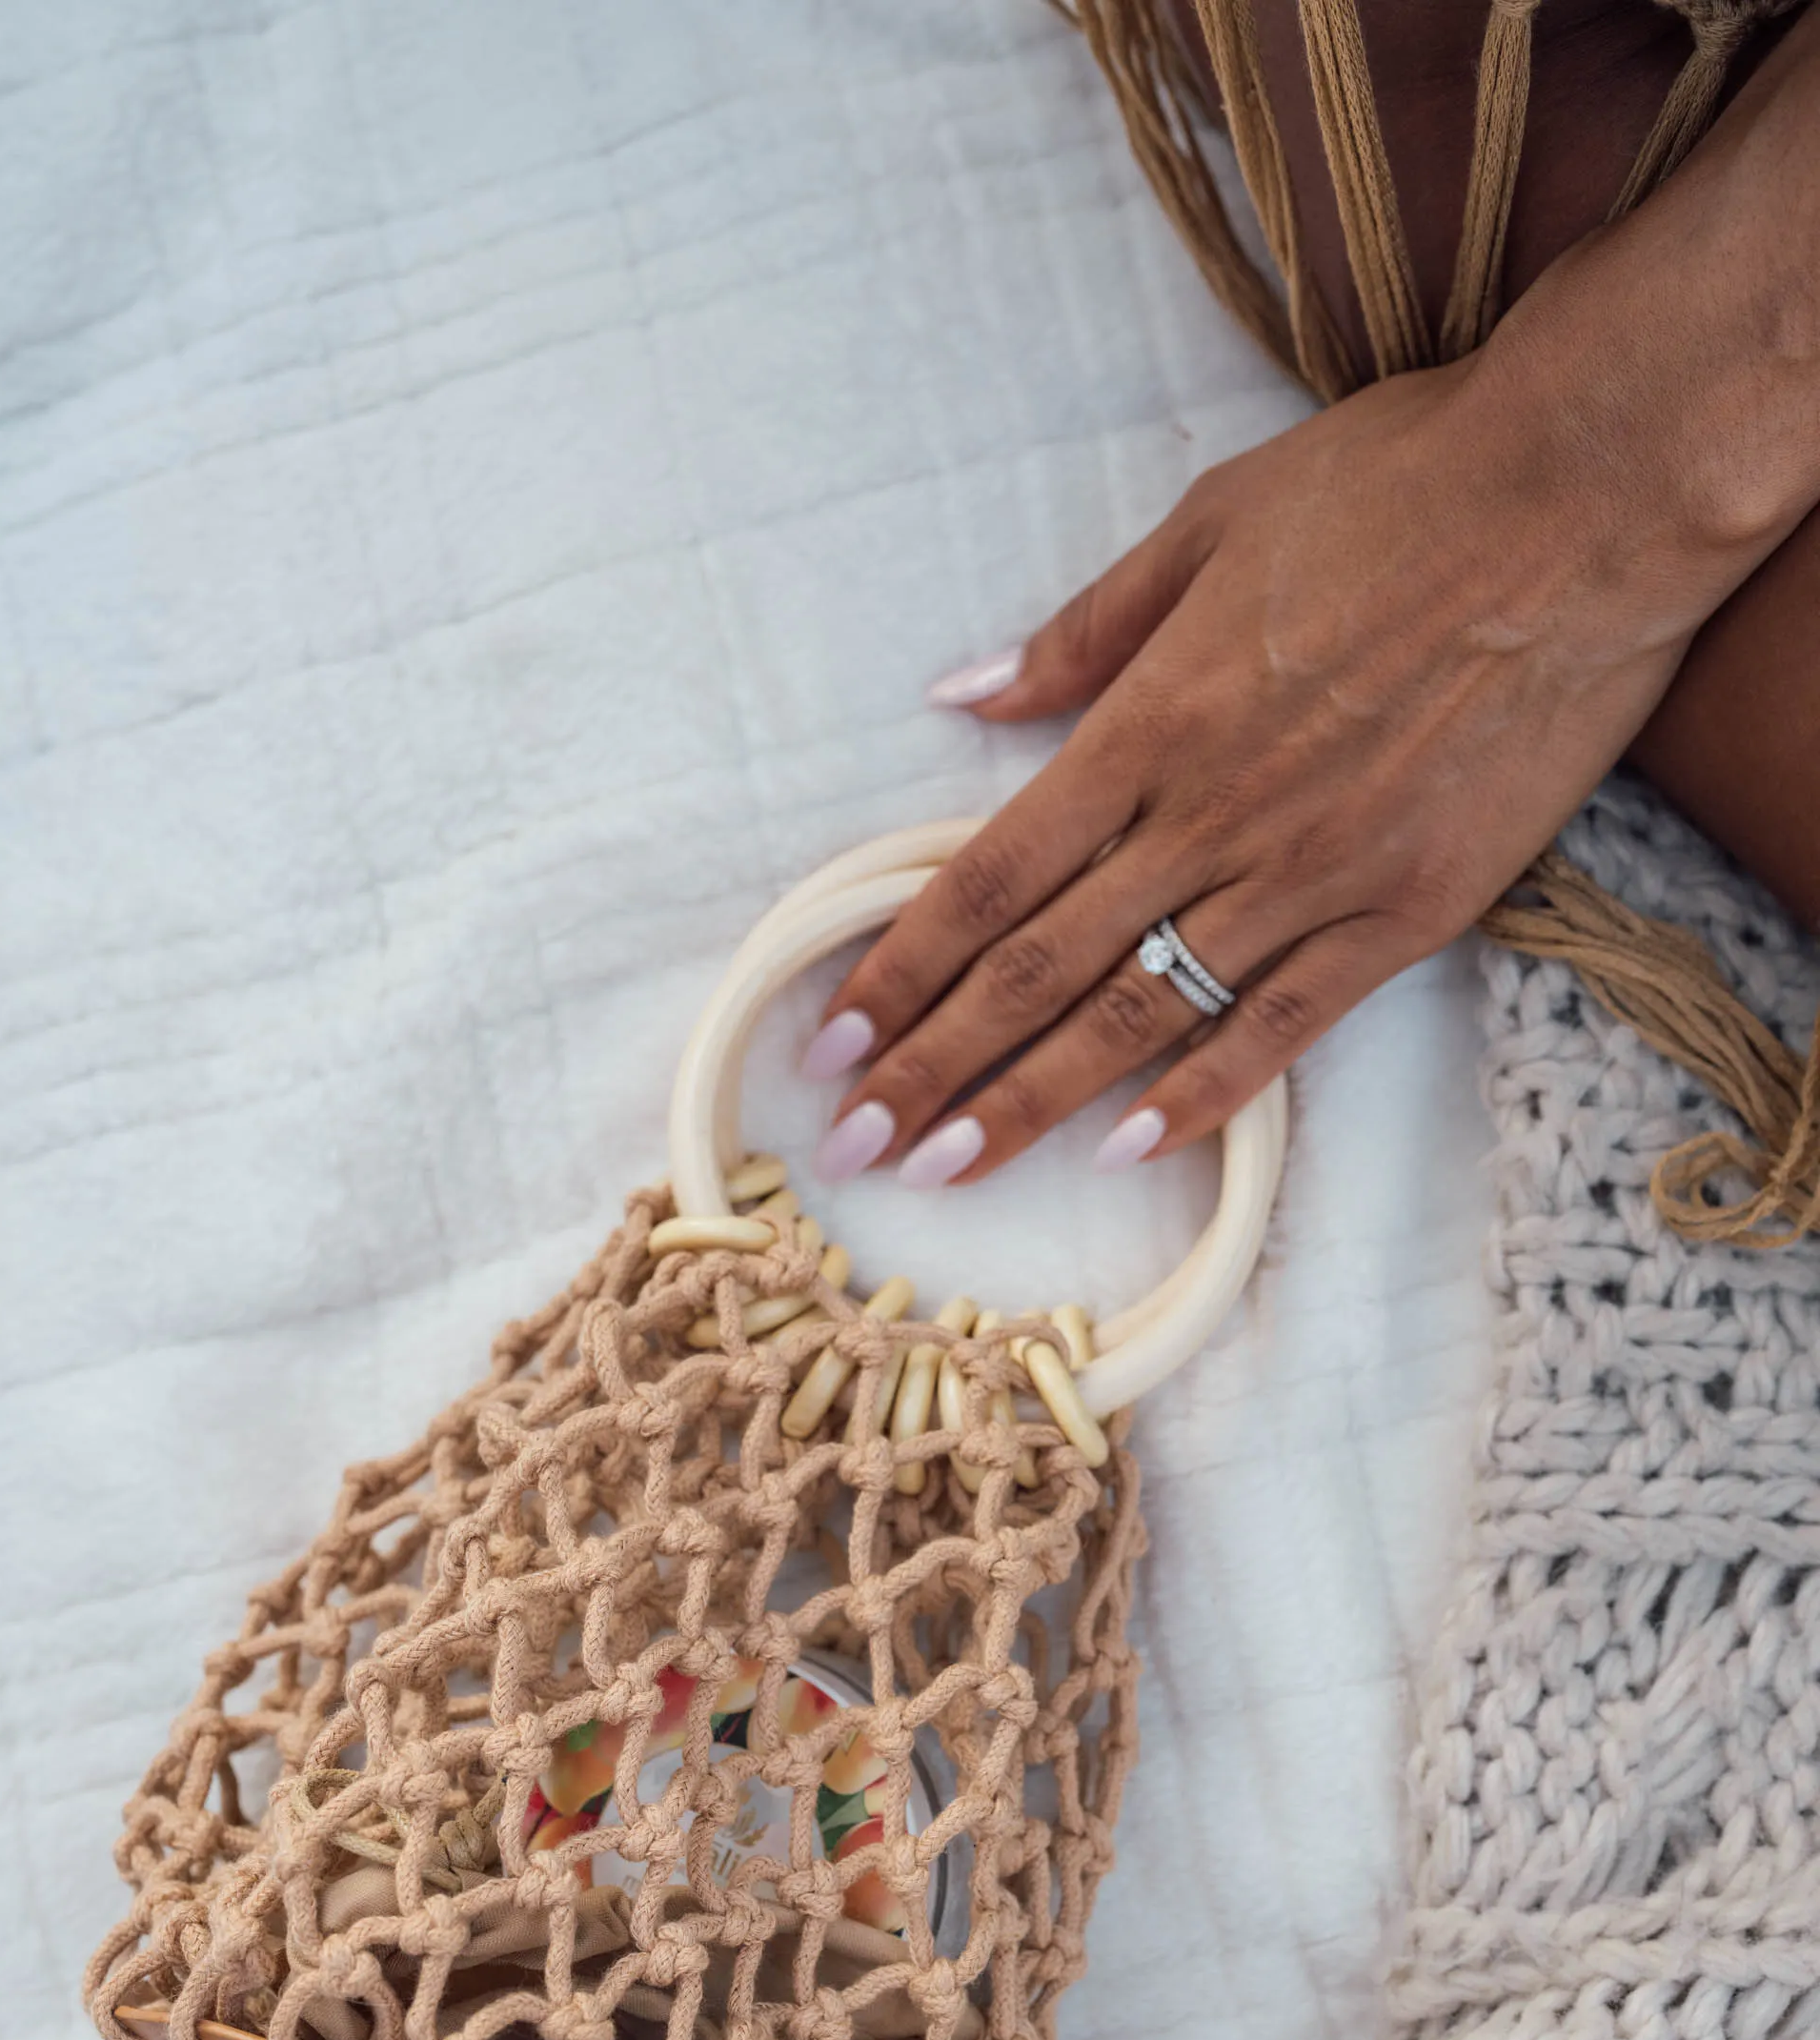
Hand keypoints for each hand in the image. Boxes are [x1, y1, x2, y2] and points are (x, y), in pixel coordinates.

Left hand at [800, 332, 1745, 1187]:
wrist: (1587, 502)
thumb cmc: (1398, 488)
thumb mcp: (1208, 527)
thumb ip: (1083, 634)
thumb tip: (961, 694)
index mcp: (1148, 725)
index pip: (989, 878)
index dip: (901, 970)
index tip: (833, 1040)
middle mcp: (1210, 819)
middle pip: (1038, 969)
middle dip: (933, 1066)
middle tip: (854, 1145)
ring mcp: (1308, 876)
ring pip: (1138, 1016)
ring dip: (1031, 1102)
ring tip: (947, 1170)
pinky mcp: (1405, 913)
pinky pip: (1281, 1027)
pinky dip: (1201, 1095)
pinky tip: (1127, 1151)